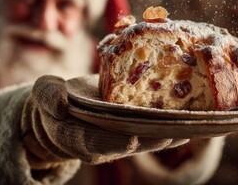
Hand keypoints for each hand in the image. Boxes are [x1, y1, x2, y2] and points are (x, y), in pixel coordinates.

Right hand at [21, 75, 187, 168]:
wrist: (66, 107)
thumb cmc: (53, 100)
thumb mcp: (43, 93)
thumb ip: (47, 97)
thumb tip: (60, 105)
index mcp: (78, 136)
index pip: (94, 143)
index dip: (111, 142)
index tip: (130, 138)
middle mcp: (103, 142)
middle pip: (129, 144)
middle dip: (152, 139)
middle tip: (176, 132)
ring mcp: (120, 136)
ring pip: (146, 138)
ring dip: (169, 134)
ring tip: (194, 125)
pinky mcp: (133, 128)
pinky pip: (152, 128)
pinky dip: (170, 124)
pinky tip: (191, 118)